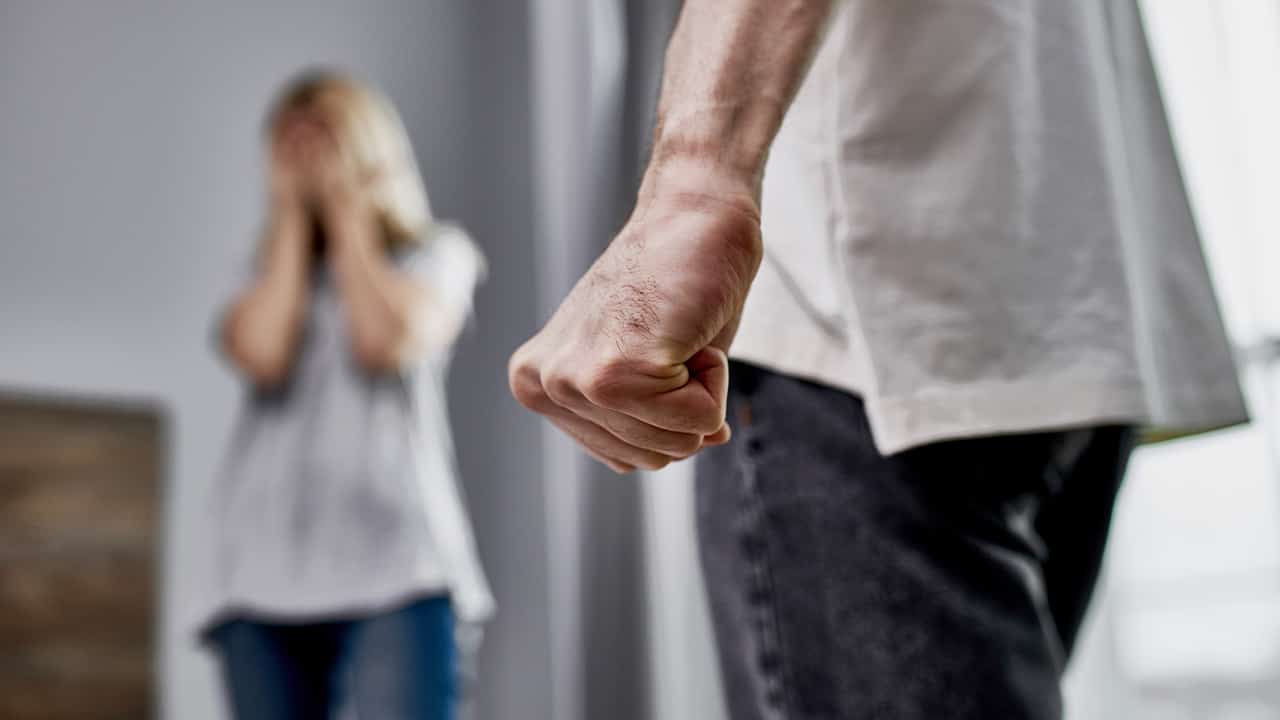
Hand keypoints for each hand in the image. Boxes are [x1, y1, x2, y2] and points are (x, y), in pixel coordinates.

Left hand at [509, 165, 762, 472]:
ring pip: (674, 442)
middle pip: (651, 458)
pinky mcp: (611, 372)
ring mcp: (572, 380)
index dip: (669, 410)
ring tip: (678, 330)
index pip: (630, 458)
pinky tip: (688, 329)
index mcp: (538, 386)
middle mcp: (543, 385)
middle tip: (672, 337)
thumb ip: (651, 418)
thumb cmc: (679, 282)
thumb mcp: (648, 367)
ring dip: (702, 389)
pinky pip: (695, 419)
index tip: (659, 347)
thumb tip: (702, 441)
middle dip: (686, 404)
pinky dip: (715, 378)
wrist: (697, 211)